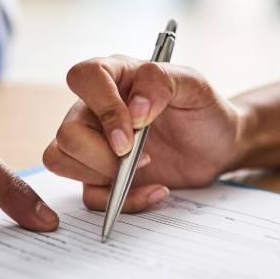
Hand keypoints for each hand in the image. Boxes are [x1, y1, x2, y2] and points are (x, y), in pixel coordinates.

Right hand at [43, 56, 247, 211]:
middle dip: (101, 155)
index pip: (83, 77)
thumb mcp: (193, 85)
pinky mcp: (101, 175)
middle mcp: (95, 109)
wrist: (218, 147)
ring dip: (102, 176)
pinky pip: (89, 195)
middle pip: (67, 132)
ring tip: (144, 168)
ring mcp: (94, 143)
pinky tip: (154, 190)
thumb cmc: (203, 110)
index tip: (132, 132)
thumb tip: (135, 109)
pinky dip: (122, 201)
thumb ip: (161, 82)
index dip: (103, 107)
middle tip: (142, 157)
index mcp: (115, 77)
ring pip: (61, 160)